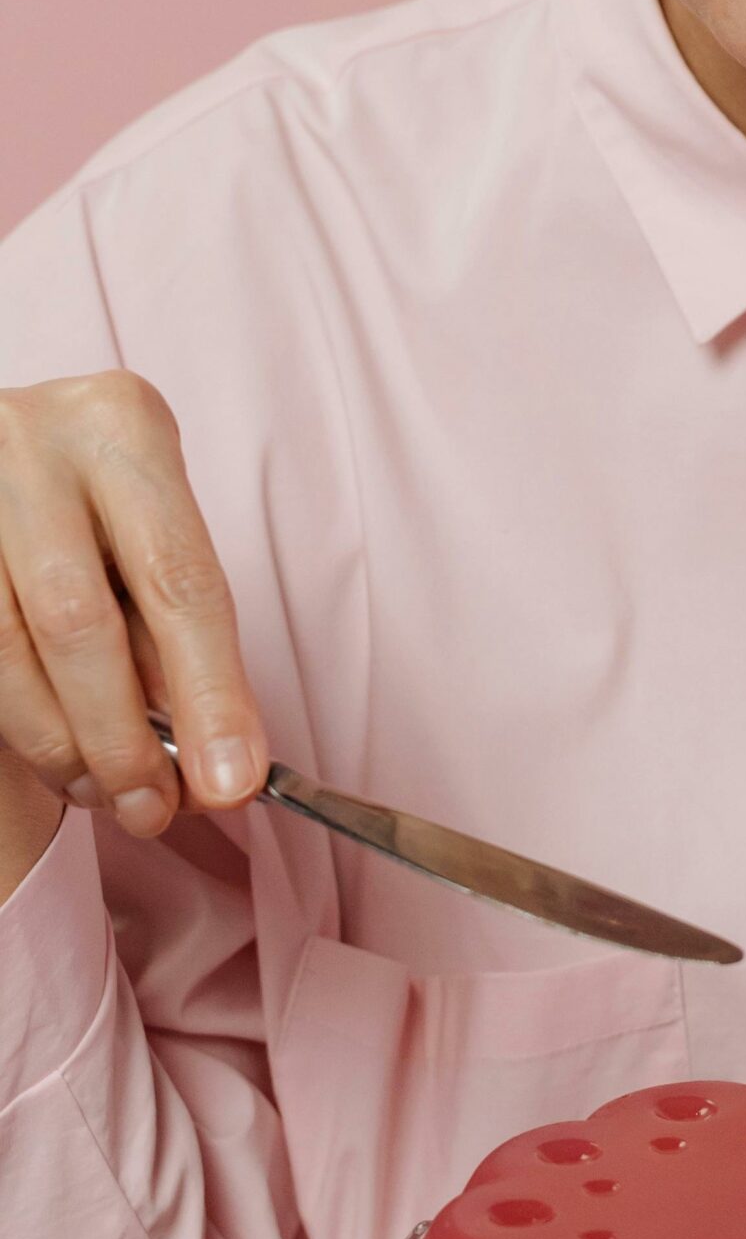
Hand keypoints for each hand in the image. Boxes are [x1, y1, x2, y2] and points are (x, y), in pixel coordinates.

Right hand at [0, 371, 266, 841]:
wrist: (4, 457)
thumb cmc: (98, 510)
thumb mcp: (153, 536)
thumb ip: (177, 631)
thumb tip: (210, 758)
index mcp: (122, 429)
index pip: (180, 583)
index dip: (210, 696)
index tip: (230, 784)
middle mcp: (31, 445)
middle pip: (80, 621)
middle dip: (123, 739)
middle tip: (155, 810)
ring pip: (6, 650)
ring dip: (62, 745)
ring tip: (106, 792)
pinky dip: (22, 724)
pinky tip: (59, 754)